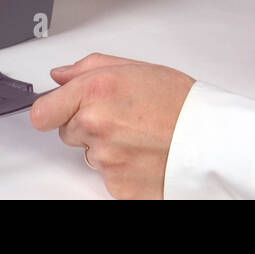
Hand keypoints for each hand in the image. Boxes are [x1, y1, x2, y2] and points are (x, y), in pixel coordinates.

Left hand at [30, 52, 195, 198]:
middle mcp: (96, 124)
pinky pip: (106, 176)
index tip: (58, 110)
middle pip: (66, 131)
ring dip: (106, 147)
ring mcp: (105, 158)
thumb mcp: (135, 68)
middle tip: (120, 117)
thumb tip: (60, 76)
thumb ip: (88, 68)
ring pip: (89, 154)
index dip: (51, 110)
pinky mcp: (117, 185)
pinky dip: (121, 168)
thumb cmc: (180, 102)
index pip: (42, 112)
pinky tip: (143, 154)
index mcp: (95, 90)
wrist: (212, 139)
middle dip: (86, 125)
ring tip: (138, 135)